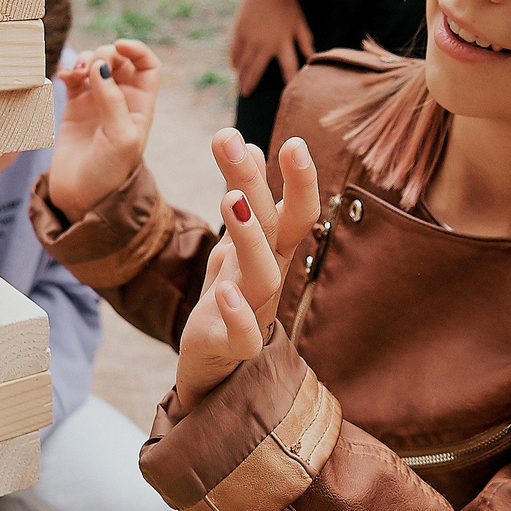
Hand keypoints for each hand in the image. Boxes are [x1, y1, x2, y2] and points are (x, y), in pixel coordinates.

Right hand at [50, 40, 163, 217]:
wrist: (81, 197)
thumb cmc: (109, 173)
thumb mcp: (120, 138)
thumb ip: (112, 100)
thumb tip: (100, 66)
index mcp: (141, 106)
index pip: (147, 66)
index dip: (136, 49)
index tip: (119, 45)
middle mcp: (121, 100)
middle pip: (118, 60)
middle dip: (104, 54)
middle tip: (90, 69)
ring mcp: (96, 102)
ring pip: (95, 64)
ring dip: (85, 60)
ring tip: (76, 74)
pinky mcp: (74, 107)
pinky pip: (73, 77)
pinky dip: (68, 70)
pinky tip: (63, 77)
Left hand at [173, 131, 321, 404]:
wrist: (211, 370)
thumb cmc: (228, 303)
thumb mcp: (232, 246)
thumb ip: (243, 198)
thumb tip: (252, 146)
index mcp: (272, 254)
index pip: (296, 213)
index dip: (298, 180)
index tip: (292, 140)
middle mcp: (268, 280)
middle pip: (275, 231)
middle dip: (258, 185)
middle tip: (235, 141)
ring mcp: (252, 314)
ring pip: (262, 276)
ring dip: (249, 236)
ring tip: (231, 198)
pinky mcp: (228, 348)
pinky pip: (243, 337)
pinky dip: (237, 314)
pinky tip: (223, 290)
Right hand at [228, 0, 313, 94]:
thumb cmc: (286, 2)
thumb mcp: (299, 21)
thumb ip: (305, 41)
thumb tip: (313, 58)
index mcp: (282, 41)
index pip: (288, 68)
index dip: (289, 83)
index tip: (288, 97)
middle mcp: (264, 43)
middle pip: (257, 70)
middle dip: (251, 83)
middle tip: (246, 95)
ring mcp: (249, 37)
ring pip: (243, 62)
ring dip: (241, 75)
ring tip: (240, 86)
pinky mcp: (239, 30)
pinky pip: (234, 50)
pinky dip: (234, 59)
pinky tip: (234, 66)